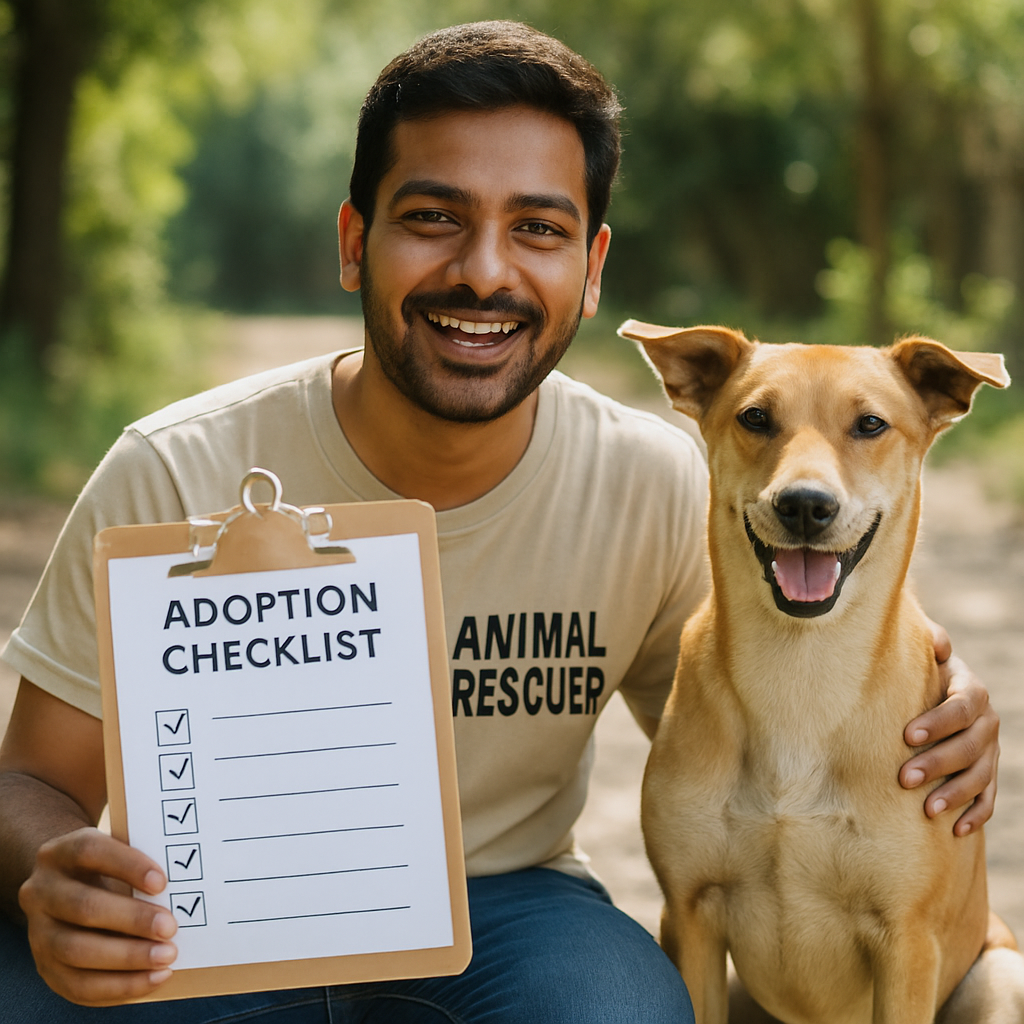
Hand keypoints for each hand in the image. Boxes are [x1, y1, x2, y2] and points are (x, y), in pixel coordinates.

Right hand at [18, 826, 177, 1005]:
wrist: (63, 888)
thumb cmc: (105, 867)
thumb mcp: (115, 852)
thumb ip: (139, 863)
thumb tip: (187, 883)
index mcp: (60, 852)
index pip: (90, 851)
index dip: (127, 865)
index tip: (162, 883)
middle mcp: (41, 891)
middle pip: (83, 906)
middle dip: (131, 919)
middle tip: (170, 927)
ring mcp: (37, 933)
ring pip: (76, 950)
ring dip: (127, 957)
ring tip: (167, 956)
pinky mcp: (46, 968)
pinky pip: (78, 985)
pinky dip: (119, 985)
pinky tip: (154, 978)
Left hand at [899, 620, 998, 835]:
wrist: (930, 692)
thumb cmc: (916, 671)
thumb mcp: (919, 653)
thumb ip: (928, 642)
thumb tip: (938, 644)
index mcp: (970, 690)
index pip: (961, 707)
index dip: (938, 722)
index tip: (907, 735)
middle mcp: (986, 722)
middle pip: (970, 746)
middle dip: (938, 764)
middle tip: (904, 778)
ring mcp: (989, 751)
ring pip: (980, 776)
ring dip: (955, 794)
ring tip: (926, 810)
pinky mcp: (986, 776)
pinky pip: (988, 799)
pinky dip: (975, 815)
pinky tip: (956, 831)